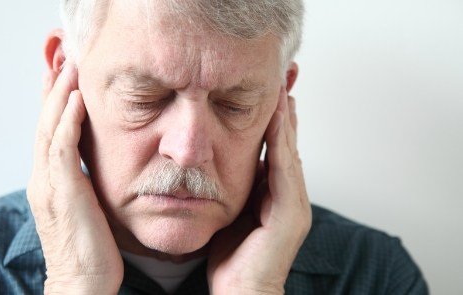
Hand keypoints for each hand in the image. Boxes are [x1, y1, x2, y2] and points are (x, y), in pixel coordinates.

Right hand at [27, 64, 122, 293]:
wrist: (82, 284)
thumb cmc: (90, 251)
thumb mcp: (86, 209)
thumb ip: (85, 184)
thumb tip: (95, 168)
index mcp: (49, 183)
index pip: (49, 133)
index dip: (54, 104)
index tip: (64, 78)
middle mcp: (43, 179)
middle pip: (44, 124)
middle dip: (53, 91)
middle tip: (62, 60)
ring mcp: (49, 185)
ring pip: (49, 129)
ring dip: (59, 96)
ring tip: (68, 67)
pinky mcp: (62, 192)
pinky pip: (61, 149)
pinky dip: (66, 121)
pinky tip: (76, 100)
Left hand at [207, 93, 311, 294]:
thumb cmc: (232, 260)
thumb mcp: (230, 214)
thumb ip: (233, 189)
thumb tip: (219, 165)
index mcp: (274, 195)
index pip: (276, 149)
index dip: (274, 119)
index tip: (269, 90)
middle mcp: (289, 196)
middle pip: (288, 143)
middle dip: (285, 110)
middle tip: (283, 76)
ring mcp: (293, 204)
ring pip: (290, 150)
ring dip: (286, 118)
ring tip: (282, 87)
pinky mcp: (290, 213)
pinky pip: (285, 169)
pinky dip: (282, 141)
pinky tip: (278, 117)